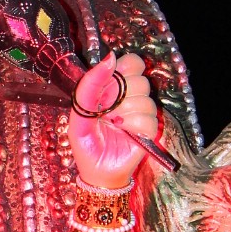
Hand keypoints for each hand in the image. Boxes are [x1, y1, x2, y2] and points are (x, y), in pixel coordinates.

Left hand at [68, 52, 158, 187]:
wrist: (97, 173)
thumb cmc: (86, 143)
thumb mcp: (79, 113)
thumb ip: (89, 85)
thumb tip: (109, 57)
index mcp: (114, 88)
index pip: (132, 63)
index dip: (125, 69)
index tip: (111, 84)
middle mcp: (131, 98)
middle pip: (140, 80)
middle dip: (119, 96)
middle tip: (106, 111)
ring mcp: (142, 113)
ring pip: (145, 99)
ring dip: (124, 113)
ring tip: (113, 124)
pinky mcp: (151, 130)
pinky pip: (149, 118)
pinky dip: (132, 126)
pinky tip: (124, 132)